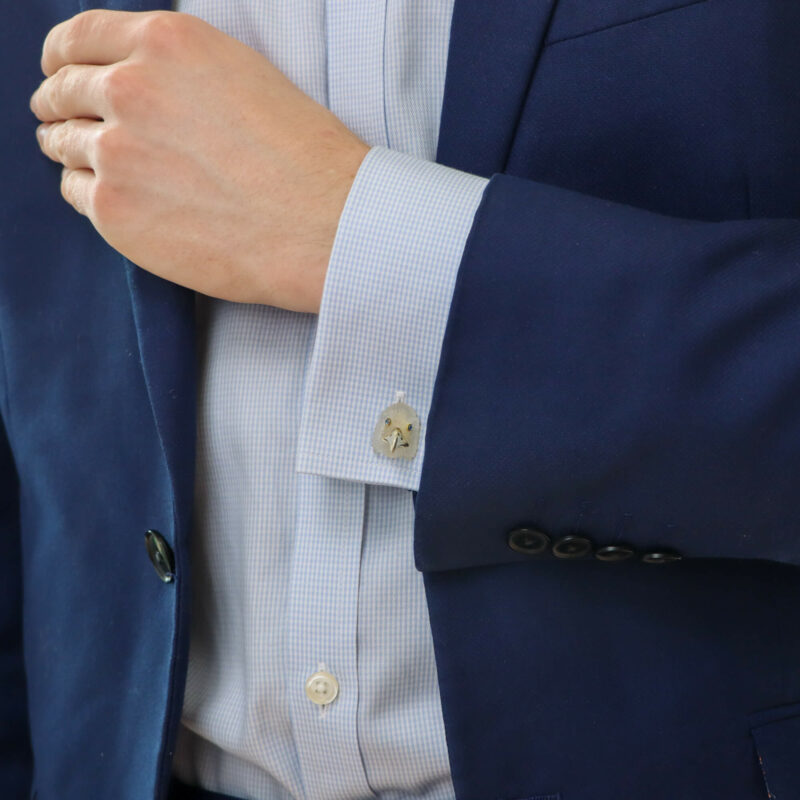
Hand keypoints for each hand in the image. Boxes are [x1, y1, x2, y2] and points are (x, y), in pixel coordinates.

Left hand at [30, 9, 368, 312]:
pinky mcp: (114, 211)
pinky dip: (89, 194)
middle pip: (62, 90)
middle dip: (60, 105)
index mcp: (166, 44)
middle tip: (67, 122)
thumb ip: (178, 70)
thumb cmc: (304, 159)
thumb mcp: (245, 76)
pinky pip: (76, 193)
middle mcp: (130, 89)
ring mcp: (116, 152)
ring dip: (74, 151)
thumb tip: (137, 81)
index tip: (59, 71)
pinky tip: (119, 200)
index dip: (61, 57)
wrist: (323, 226)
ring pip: (64, 144)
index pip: (78, 38)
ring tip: (99, 167)